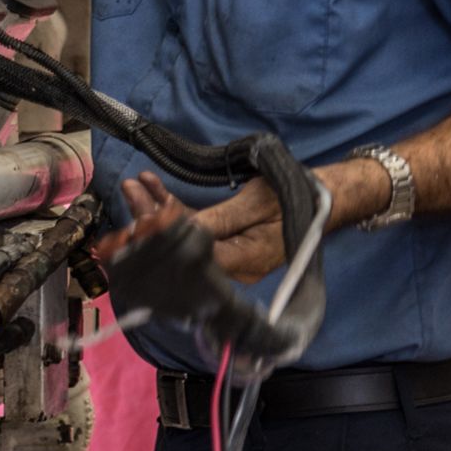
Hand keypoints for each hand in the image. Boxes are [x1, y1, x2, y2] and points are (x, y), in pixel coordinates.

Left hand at [108, 171, 284, 282]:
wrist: (321, 198)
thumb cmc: (292, 199)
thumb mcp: (254, 205)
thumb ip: (218, 220)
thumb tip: (180, 229)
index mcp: (242, 261)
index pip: (190, 255)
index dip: (161, 236)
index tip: (137, 216)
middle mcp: (232, 266)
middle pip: (181, 247)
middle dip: (150, 218)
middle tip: (129, 189)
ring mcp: (228, 255)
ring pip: (183, 236)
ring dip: (157, 210)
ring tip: (134, 185)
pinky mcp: (225, 242)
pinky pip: (195, 229)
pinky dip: (174, 210)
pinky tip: (154, 188)